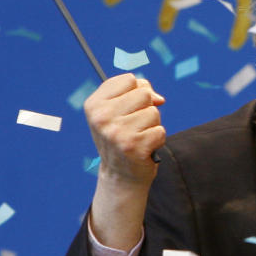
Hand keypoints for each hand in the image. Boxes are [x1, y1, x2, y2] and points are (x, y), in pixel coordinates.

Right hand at [85, 73, 165, 249]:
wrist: (120, 175)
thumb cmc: (121, 137)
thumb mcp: (118, 111)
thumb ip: (136, 92)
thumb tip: (159, 98)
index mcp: (94, 105)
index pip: (130, 79)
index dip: (137, 92)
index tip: (130, 107)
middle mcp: (102, 118)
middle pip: (144, 94)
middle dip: (147, 108)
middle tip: (136, 126)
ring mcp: (117, 133)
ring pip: (154, 113)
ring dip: (152, 125)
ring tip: (140, 137)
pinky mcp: (134, 147)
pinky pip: (160, 131)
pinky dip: (158, 139)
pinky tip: (145, 148)